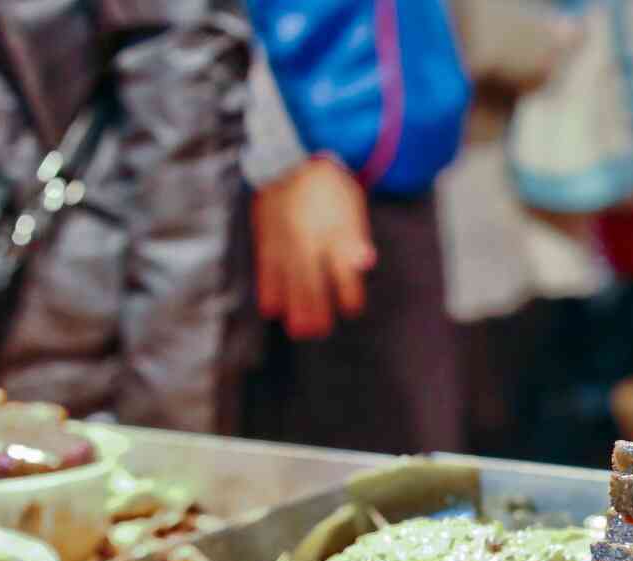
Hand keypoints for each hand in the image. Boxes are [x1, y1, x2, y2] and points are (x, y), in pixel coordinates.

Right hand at [252, 156, 376, 339]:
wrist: (291, 156)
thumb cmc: (329, 185)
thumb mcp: (351, 205)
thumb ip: (356, 236)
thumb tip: (366, 261)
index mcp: (332, 231)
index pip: (342, 270)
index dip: (348, 292)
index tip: (352, 310)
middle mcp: (307, 239)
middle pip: (312, 281)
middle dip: (316, 309)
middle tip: (318, 332)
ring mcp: (284, 239)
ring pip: (288, 279)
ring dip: (293, 307)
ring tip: (297, 331)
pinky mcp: (266, 237)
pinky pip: (266, 267)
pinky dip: (268, 289)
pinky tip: (271, 309)